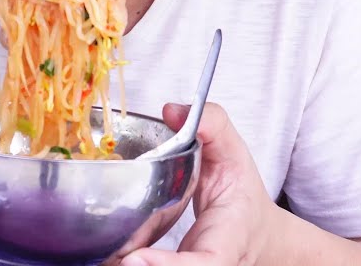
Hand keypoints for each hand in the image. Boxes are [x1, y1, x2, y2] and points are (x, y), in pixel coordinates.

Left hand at [120, 103, 279, 265]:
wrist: (257, 232)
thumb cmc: (243, 194)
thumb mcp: (235, 153)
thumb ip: (212, 126)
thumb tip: (172, 111)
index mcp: (230, 238)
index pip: (208, 261)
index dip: (172, 264)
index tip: (136, 258)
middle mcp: (212, 261)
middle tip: (113, 259)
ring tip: (103, 259)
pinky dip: (129, 264)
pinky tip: (106, 256)